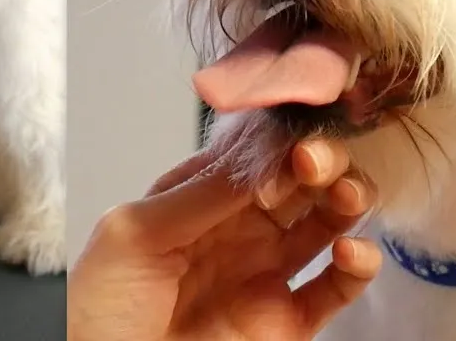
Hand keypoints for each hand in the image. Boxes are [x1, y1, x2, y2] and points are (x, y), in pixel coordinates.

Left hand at [67, 135, 379, 340]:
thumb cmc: (97, 311)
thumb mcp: (130, 233)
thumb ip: (198, 193)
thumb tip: (260, 157)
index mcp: (195, 200)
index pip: (251, 154)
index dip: (278, 139)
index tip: (294, 132)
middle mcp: (237, 230)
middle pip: (297, 180)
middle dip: (318, 159)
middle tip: (316, 161)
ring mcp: (264, 273)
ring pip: (325, 222)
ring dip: (347, 199)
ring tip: (347, 194)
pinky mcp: (286, 322)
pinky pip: (336, 289)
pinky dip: (358, 265)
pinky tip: (351, 250)